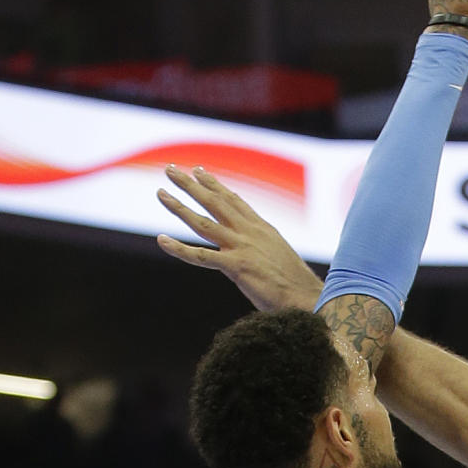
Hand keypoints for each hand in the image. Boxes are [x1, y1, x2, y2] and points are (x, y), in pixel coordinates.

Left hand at [156, 165, 323, 311]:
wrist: (306, 297)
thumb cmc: (295, 282)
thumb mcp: (279, 254)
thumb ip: (262, 244)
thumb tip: (254, 246)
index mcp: (262, 228)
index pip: (234, 200)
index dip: (215, 184)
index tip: (199, 171)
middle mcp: (250, 232)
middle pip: (215, 202)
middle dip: (191, 185)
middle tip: (171, 170)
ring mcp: (242, 247)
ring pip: (203, 223)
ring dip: (179, 207)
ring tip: (161, 193)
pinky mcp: (236, 266)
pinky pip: (201, 256)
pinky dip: (179, 249)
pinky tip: (161, 240)